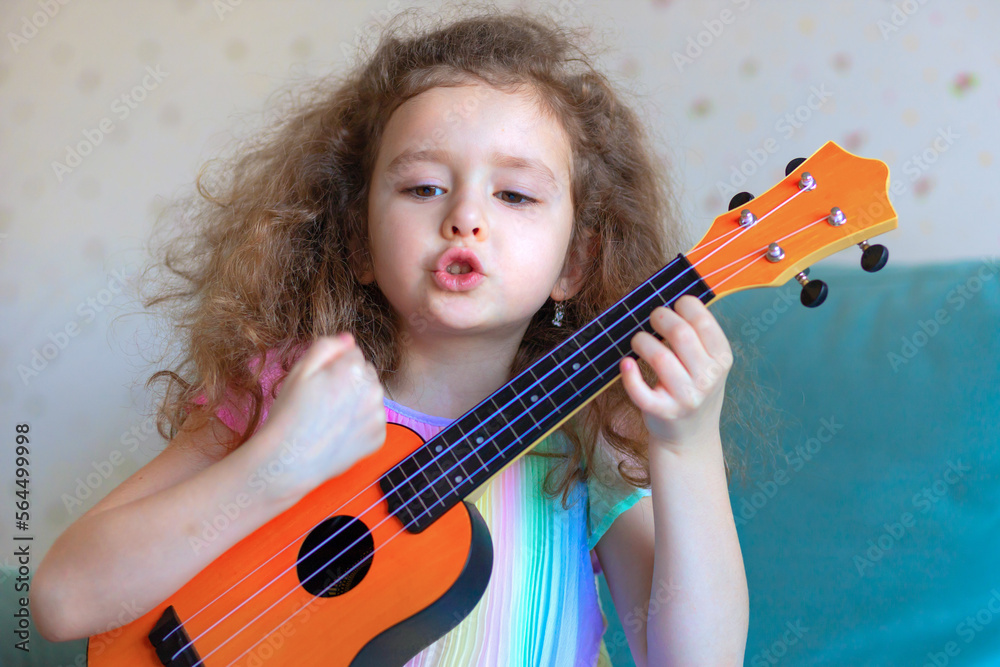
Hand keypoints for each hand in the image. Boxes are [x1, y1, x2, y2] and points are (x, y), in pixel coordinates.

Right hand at [256, 334, 386, 500]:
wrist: (289, 461)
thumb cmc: (290, 413)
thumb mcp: (300, 370)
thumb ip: (327, 347)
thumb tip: (349, 339)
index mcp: (355, 369)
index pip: (353, 353)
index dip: (334, 366)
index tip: (319, 382)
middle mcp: (374, 390)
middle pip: (366, 374)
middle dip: (350, 382)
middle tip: (323, 401)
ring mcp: (378, 415)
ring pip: (371, 397)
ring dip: (357, 402)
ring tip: (330, 418)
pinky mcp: (379, 437)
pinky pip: (372, 421)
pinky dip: (360, 425)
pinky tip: (339, 433)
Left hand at [618, 295, 732, 452]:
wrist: (689, 437)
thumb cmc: (693, 388)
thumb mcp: (708, 363)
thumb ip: (698, 336)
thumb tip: (673, 300)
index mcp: (722, 359)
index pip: (703, 321)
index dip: (684, 306)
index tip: (674, 307)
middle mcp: (708, 378)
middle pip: (680, 334)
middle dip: (659, 317)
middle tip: (652, 319)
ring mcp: (687, 397)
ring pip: (659, 357)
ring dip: (641, 341)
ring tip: (638, 342)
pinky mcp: (663, 412)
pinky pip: (641, 391)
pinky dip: (629, 376)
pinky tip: (626, 365)